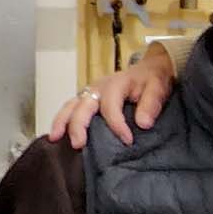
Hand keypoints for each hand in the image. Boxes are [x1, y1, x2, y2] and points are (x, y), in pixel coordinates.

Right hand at [44, 47, 176, 148]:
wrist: (150, 69)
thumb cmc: (152, 79)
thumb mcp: (158, 87)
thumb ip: (151, 104)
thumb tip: (143, 123)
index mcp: (116, 84)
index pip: (110, 106)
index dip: (117, 125)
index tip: (128, 140)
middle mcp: (99, 87)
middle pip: (83, 105)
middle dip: (78, 125)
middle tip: (78, 144)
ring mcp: (91, 92)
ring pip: (71, 105)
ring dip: (62, 121)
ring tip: (55, 138)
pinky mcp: (88, 98)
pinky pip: (71, 108)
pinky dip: (62, 120)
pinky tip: (58, 135)